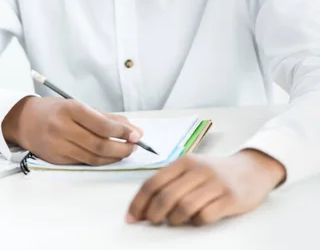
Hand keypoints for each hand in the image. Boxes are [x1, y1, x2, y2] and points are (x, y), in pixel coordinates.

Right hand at [2, 96, 142, 165]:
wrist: (24, 121)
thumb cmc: (55, 110)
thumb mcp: (78, 105)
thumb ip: (105, 117)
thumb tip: (132, 129)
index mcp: (70, 109)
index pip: (101, 124)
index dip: (121, 132)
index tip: (136, 134)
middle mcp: (62, 128)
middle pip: (99, 144)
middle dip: (121, 148)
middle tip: (134, 146)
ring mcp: (58, 145)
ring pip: (93, 157)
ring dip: (114, 157)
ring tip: (125, 152)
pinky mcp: (56, 159)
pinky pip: (84, 162)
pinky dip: (100, 161)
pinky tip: (108, 157)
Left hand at [127, 149, 285, 225]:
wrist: (252, 169)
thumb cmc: (216, 173)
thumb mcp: (192, 169)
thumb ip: (171, 183)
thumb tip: (145, 206)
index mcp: (185, 161)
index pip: (153, 182)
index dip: (139, 202)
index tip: (131, 217)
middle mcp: (198, 169)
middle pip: (166, 196)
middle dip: (153, 214)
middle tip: (151, 222)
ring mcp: (215, 183)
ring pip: (183, 208)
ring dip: (173, 220)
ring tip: (173, 221)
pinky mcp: (230, 198)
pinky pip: (204, 216)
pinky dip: (195, 223)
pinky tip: (196, 220)